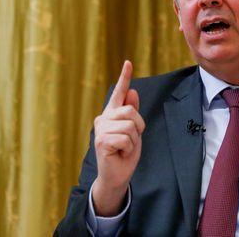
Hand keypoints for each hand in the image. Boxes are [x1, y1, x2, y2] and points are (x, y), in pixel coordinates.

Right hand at [91, 60, 145, 215]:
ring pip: (130, 126)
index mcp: (111, 114)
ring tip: (124, 149)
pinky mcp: (102, 141)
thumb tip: (134, 92)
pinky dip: (128, 149)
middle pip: (130, 111)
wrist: (116, 175)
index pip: (119, 93)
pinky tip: (119, 154)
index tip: (128, 62)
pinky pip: (126, 139)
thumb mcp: (133, 131)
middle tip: (130, 141)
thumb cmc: (124, 153)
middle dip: (138, 128)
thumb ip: (132, 113)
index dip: (125, 77)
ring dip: (133, 141)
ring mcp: (101, 129)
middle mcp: (103, 118)